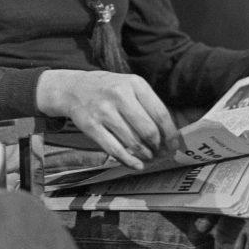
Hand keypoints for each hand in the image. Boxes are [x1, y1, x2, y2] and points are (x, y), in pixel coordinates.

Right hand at [35, 69, 179, 169]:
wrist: (74, 88)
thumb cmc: (109, 90)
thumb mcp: (130, 87)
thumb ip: (149, 106)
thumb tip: (170, 136)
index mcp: (134, 83)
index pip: (160, 114)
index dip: (170, 134)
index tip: (174, 146)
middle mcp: (119, 95)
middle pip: (148, 130)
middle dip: (158, 147)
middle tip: (160, 153)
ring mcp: (103, 111)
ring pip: (133, 142)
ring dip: (145, 155)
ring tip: (148, 156)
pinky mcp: (91, 126)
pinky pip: (115, 149)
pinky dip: (129, 161)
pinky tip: (136, 164)